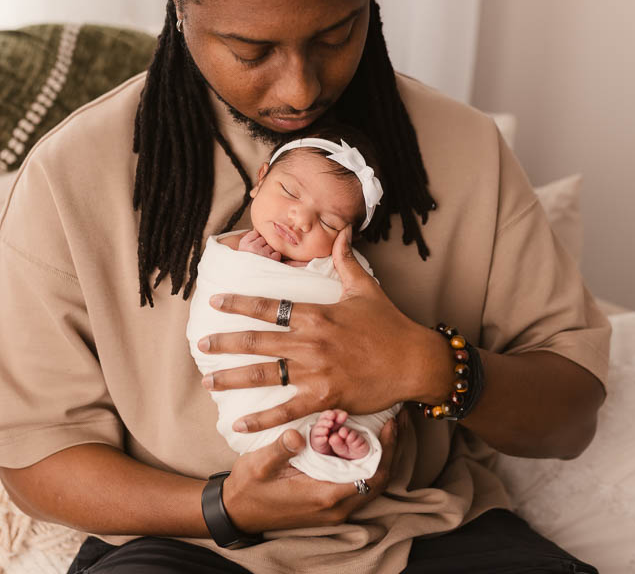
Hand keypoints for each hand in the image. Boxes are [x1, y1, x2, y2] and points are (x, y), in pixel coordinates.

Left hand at [198, 227, 452, 432]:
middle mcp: (310, 342)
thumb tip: (343, 230)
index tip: (215, 302)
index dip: (239, 303)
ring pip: (265, 375)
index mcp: (316, 314)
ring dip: (233, 378)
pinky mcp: (325, 397)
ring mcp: (316, 372)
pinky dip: (262, 419)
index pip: (269, 306)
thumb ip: (346, 260)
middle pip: (258, 341)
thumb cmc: (388, 324)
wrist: (414, 361)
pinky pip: (286, 410)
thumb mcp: (365, 287)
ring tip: (208, 380)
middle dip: (226, 343)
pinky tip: (239, 423)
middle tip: (201, 344)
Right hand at [222, 419, 397, 532]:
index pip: (371, 475)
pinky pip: (358, 483)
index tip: (390, 422)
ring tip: (386, 425)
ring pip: (370, 482)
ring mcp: (334, 507)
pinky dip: (366, 462)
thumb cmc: (248, 488)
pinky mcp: (329, 503)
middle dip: (390, 448)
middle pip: (379, 479)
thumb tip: (297, 434)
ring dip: (380, 455)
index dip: (386, 449)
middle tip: (396, 418)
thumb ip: (281, 449)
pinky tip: (363, 440)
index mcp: (324, 496)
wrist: (237, 512)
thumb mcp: (259, 465)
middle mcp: (335, 507)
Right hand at [238, 229, 280, 260]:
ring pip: (272, 246)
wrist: (244, 280)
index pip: (257, 232)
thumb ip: (251, 238)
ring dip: (270, 253)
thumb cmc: (245, 263)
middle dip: (264, 246)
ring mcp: (262, 253)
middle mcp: (252, 247)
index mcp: (244, 242)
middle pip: (266, 239)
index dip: (258, 240)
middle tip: (258, 256)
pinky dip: (274, 259)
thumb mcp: (243, 248)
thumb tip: (259, 227)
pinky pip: (277, 254)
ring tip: (262, 261)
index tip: (253, 248)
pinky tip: (267, 264)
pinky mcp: (270, 260)